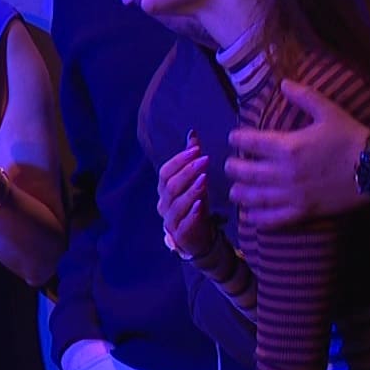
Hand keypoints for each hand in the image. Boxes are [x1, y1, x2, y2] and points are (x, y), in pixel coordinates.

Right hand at [156, 130, 215, 258]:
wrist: (199, 237)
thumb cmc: (195, 204)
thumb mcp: (194, 180)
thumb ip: (191, 158)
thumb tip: (193, 132)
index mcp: (164, 189)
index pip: (165, 171)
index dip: (179, 160)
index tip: (197, 149)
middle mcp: (164, 204)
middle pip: (170, 186)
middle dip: (188, 171)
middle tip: (205, 160)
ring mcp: (170, 220)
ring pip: (176, 204)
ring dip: (191, 190)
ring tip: (204, 179)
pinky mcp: (180, 235)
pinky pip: (184, 223)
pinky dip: (192, 213)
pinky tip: (201, 204)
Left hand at [226, 79, 368, 227]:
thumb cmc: (350, 137)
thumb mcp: (327, 111)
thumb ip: (303, 96)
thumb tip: (283, 82)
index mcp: (287, 146)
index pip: (250, 142)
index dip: (237, 139)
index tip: (234, 138)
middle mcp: (284, 172)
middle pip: (245, 172)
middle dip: (233, 167)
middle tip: (230, 165)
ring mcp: (292, 194)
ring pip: (254, 197)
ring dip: (240, 193)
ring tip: (234, 190)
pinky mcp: (303, 212)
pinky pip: (273, 219)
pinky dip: (258, 218)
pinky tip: (250, 215)